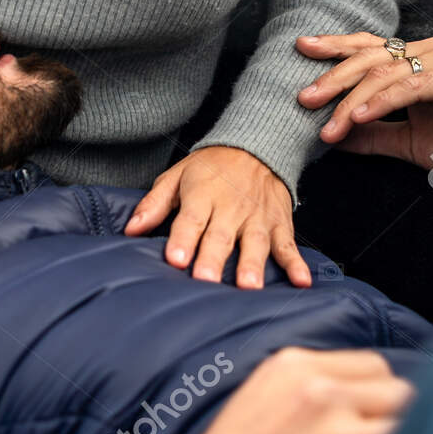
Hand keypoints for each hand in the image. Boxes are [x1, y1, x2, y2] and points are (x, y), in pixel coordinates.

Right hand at [89, 347, 412, 433]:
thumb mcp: (257, 404)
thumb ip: (308, 390)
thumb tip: (360, 397)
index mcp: (292, 367)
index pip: (372, 365)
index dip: (373, 396)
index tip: (366, 420)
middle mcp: (321, 393)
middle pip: (398, 392)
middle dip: (390, 421)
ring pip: (410, 429)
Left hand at [125, 145, 310, 287]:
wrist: (256, 146)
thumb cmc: (210, 169)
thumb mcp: (177, 176)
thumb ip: (154, 203)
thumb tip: (130, 229)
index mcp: (202, 195)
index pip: (190, 219)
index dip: (183, 239)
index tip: (175, 259)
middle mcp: (231, 208)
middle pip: (220, 236)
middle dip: (212, 258)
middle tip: (205, 281)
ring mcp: (257, 217)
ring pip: (255, 242)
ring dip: (252, 264)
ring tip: (248, 286)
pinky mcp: (279, 224)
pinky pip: (288, 245)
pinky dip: (297, 264)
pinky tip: (302, 282)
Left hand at [297, 32, 432, 196]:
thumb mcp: (406, 141)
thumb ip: (371, 133)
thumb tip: (331, 135)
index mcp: (418, 59)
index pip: (368, 47)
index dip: (334, 47)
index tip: (301, 48)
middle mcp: (431, 52)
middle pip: (370, 56)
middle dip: (333, 76)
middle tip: (304, 97)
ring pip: (386, 72)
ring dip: (351, 99)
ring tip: (327, 123)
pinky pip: (410, 87)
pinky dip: (381, 101)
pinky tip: (357, 116)